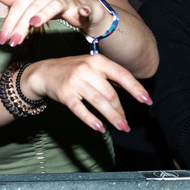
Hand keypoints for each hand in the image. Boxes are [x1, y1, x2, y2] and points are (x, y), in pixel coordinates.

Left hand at [0, 0, 105, 46]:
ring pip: (52, 7)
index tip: (2, 38)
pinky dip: (82, 11)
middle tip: (13, 42)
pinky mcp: (80, 7)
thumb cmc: (55, 5)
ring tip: (33, 24)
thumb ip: (16, 0)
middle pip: (32, 8)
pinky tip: (81, 13)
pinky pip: (81, 9)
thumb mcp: (34, 3)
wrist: (83, 6)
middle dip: (21, 25)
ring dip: (43, 14)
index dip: (9, 21)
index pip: (19, 5)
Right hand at [21, 54, 150, 132]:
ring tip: (122, 127)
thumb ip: (109, 75)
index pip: (121, 74)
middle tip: (126, 123)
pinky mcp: (65, 94)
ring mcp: (75, 81)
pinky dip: (91, 120)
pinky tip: (100, 128)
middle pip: (110, 93)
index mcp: (97, 61)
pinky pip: (81, 109)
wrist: (43, 72)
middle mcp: (86, 69)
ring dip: (113, 117)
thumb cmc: (71, 70)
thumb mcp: (90, 65)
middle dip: (121, 110)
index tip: (146, 100)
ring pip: (99, 102)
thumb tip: (131, 89)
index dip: (136, 88)